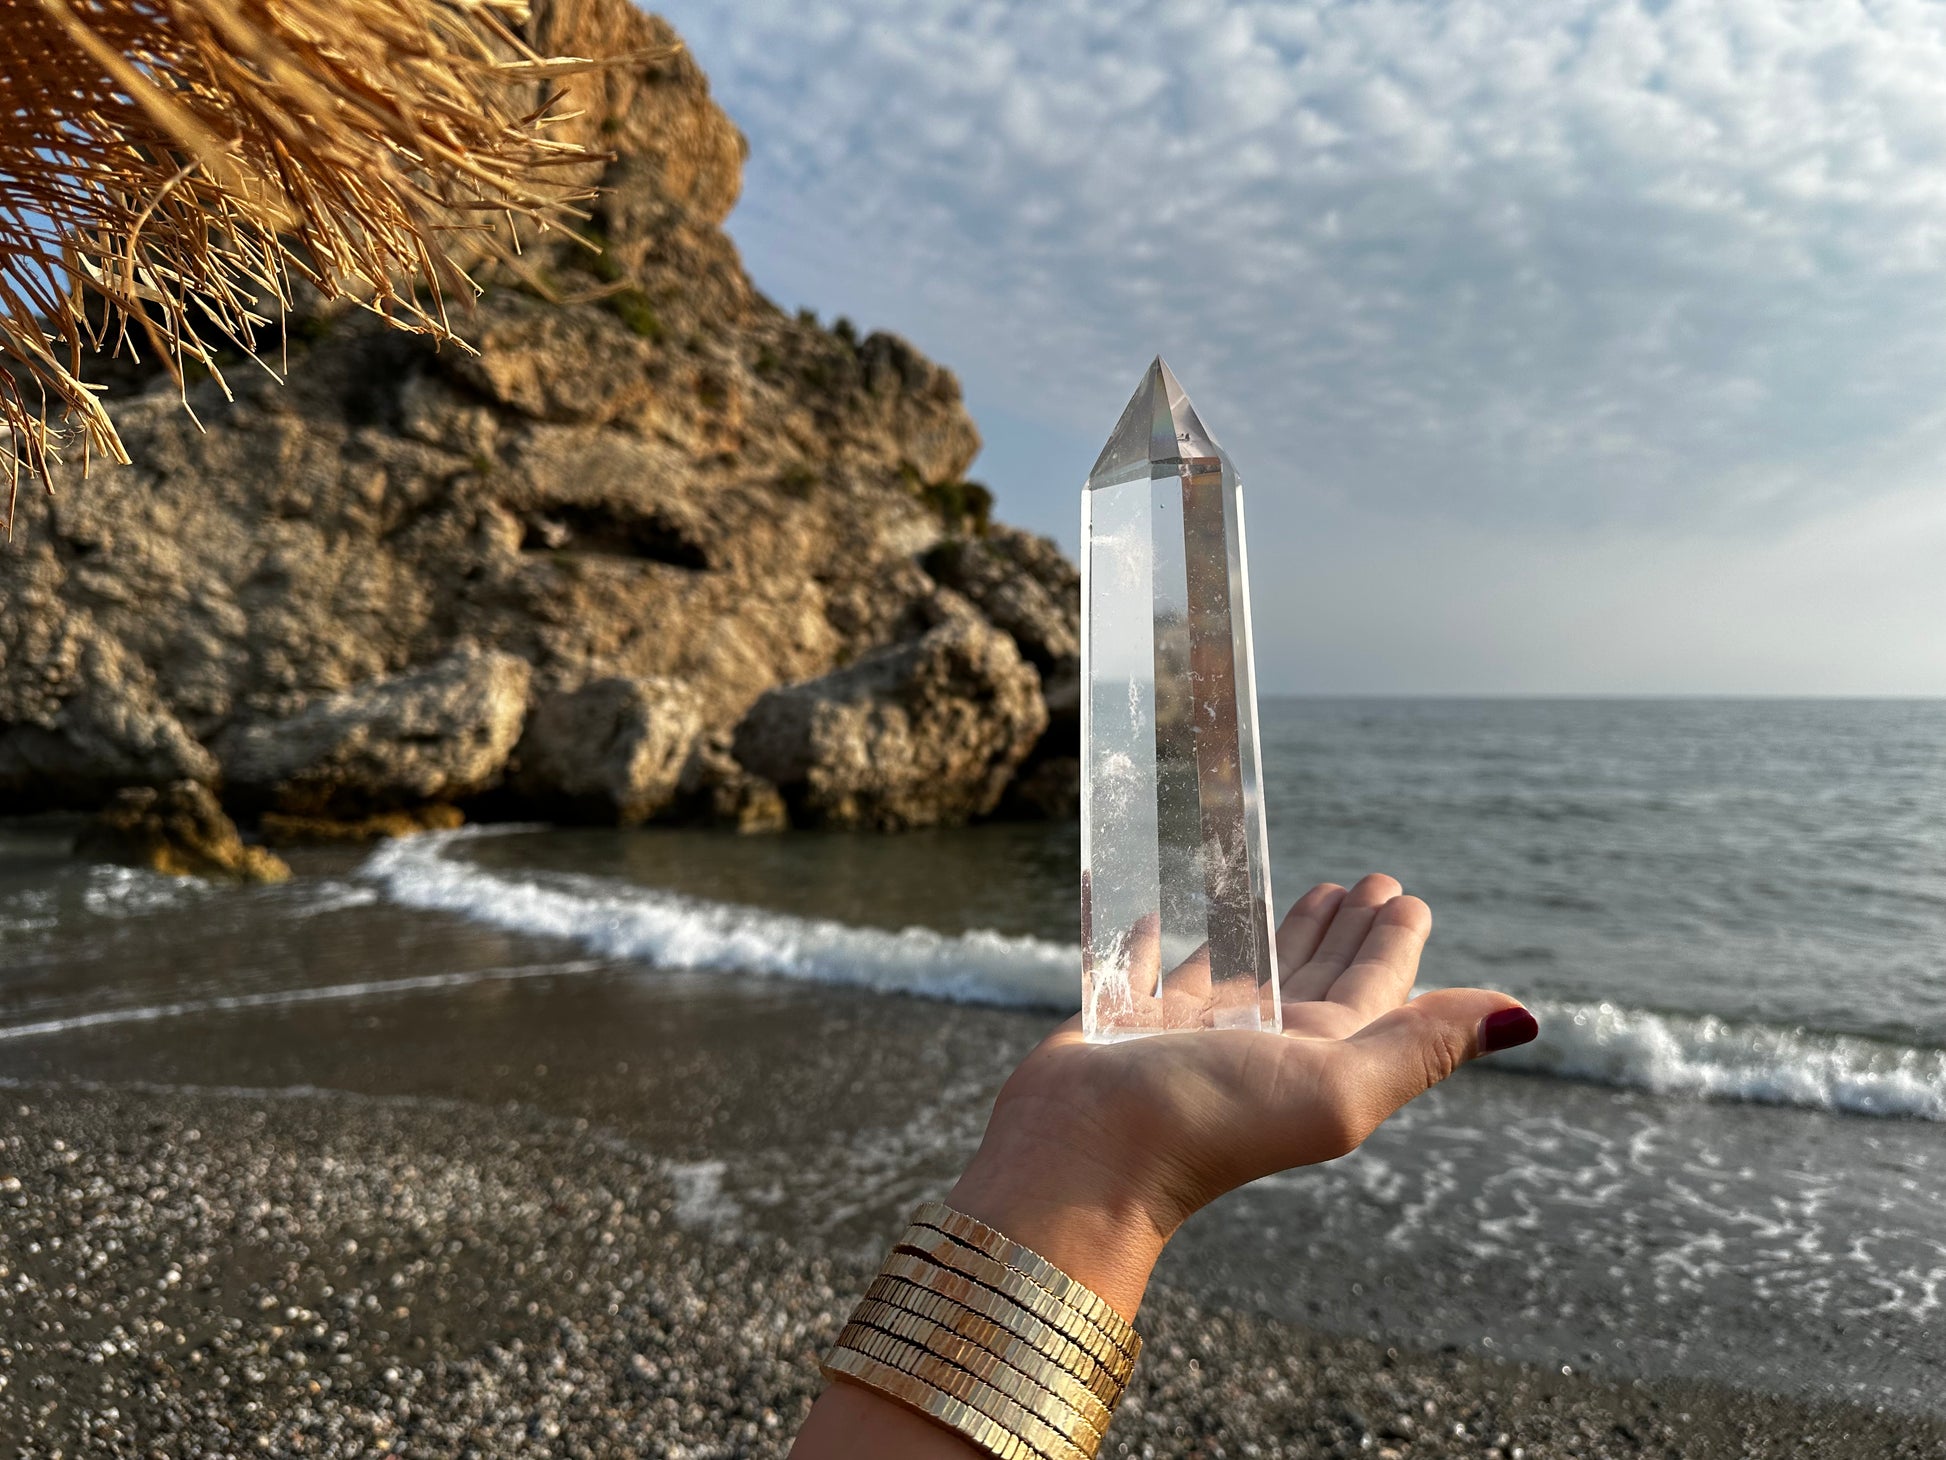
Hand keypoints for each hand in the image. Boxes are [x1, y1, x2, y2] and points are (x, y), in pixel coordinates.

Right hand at [945, 874, 1537, 1316]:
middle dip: (1347, 930)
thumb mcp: (1337, 1084)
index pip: (1375, 990)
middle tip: (1369, 880)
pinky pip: (1149, 964)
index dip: (1395, 944)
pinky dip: (1161, 937)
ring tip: (1305, 888)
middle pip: (1319, 976)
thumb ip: (1422, 1048)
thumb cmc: (1212, 1122)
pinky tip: (1165, 911)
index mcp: (1320, 1058)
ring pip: (1247, 969)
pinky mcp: (1125, 1020)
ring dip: (1280, 929)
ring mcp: (1191, 1035)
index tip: (1405, 896)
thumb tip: (1526, 1016)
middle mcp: (1262, 1046)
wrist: (1084, 1157)